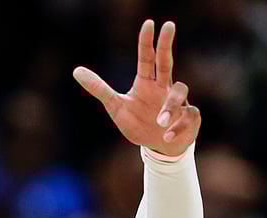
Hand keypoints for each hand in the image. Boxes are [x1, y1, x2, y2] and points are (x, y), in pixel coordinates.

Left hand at [73, 20, 199, 155]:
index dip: (147, 41)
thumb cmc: (137, 122)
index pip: (147, 58)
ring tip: (160, 122)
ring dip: (171, 106)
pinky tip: (167, 136)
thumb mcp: (115, 106)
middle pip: (166, 62)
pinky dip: (178, 127)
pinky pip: (188, 116)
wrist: (158, 145)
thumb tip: (76, 70)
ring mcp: (179, 102)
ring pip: (180, 91)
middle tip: (168, 24)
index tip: (148, 23)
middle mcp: (164, 88)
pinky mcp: (189, 118)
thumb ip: (99, 88)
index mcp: (146, 83)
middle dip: (166, 44)